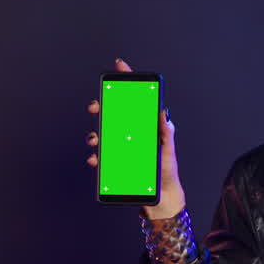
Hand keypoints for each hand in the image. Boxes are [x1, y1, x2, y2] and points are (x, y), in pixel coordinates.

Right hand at [87, 59, 186, 218]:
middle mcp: (132, 133)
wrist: (161, 197)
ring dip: (95, 134)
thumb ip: (166, 132)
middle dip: (103, 106)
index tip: (120, 66)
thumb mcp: (168, 150)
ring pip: (103, 134)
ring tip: (95, 140)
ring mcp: (122, 147)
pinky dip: (95, 156)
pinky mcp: (116, 163)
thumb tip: (163, 112)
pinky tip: (95, 159)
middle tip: (96, 107)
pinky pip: (101, 156)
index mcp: (146, 126)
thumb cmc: (167, 171)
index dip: (128, 81)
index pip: (136, 99)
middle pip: (114, 113)